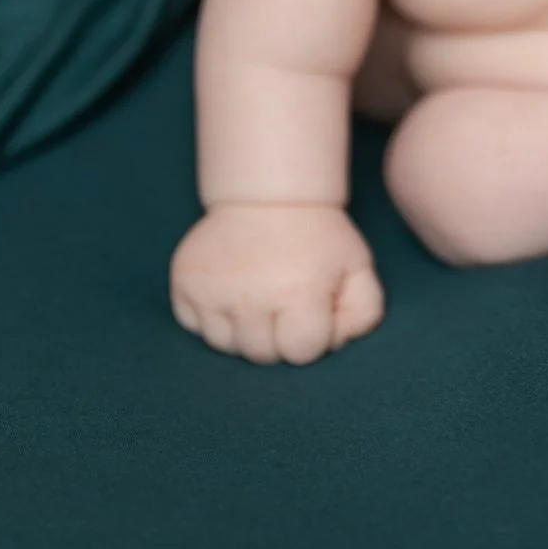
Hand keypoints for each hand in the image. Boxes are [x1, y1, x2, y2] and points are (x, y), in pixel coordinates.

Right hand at [169, 201, 385, 364]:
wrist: (268, 193)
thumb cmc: (317, 237)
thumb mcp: (357, 268)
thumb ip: (363, 315)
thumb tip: (335, 345)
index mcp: (297, 292)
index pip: (301, 352)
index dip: (312, 334)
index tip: (312, 307)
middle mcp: (250, 295)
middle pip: (262, 355)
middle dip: (278, 337)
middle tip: (284, 301)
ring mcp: (211, 290)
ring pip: (226, 345)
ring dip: (244, 330)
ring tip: (258, 296)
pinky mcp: (184, 283)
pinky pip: (194, 327)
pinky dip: (212, 317)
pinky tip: (231, 291)